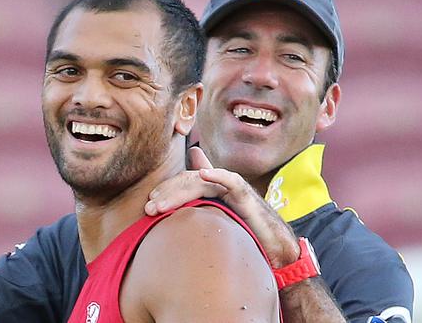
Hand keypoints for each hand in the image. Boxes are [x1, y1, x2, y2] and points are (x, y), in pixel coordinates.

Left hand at [145, 146, 299, 267]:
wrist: (273, 248)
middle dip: (167, 193)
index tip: (149, 205)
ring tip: (161, 204)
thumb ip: (199, 208)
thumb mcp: (215, 221)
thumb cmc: (244, 232)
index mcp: (211, 190)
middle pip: (188, 181)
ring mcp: (232, 189)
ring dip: (179, 191)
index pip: (183, 182)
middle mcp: (220, 186)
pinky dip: (219, 175)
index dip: (166, 190)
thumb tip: (180, 198)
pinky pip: (232, 182)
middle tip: (148, 209)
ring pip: (202, 182)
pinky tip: (204, 174)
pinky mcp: (247, 197)